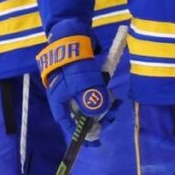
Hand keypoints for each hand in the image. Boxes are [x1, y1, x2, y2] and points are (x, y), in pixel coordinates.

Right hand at [37, 22, 110, 141]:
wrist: (74, 34)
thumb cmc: (75, 62)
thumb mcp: (83, 84)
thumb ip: (90, 100)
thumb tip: (96, 116)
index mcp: (58, 98)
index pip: (65, 121)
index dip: (76, 132)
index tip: (90, 140)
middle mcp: (65, 94)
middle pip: (80, 112)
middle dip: (96, 117)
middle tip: (110, 118)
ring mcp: (75, 85)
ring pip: (90, 102)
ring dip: (103, 105)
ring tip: (116, 104)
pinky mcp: (86, 77)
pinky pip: (95, 90)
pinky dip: (104, 93)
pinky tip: (113, 94)